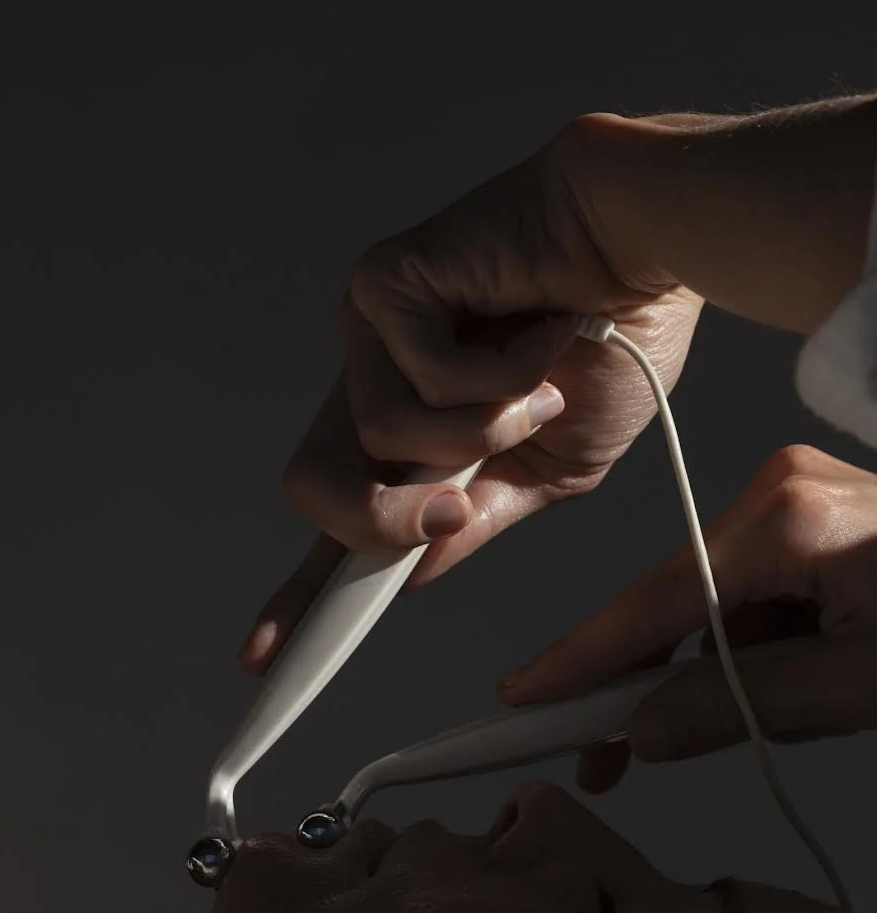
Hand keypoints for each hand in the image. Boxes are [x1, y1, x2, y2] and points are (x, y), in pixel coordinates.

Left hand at [240, 114, 703, 671]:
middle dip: (384, 516)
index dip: (296, 592)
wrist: (654, 255)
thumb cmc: (614, 344)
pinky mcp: (385, 285)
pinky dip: (496, 381)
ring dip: (481, 433)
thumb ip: (472, 519)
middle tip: (459, 502)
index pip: (337, 519)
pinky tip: (534, 329)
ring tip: (536, 382)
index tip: (258, 657)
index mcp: (413, 437)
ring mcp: (374, 332)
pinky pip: (416, 385)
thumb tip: (407, 573)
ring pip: (378, 441)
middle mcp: (377, 385)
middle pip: (313, 487)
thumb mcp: (549, 470)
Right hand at [499, 445, 876, 790]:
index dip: (580, 662)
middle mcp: (782, 493)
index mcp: (785, 518)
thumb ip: (741, 708)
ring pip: (715, 610)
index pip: (652, 605)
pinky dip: (753, 654)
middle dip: (645, 685)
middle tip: (603, 759)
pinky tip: (778, 695)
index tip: (520, 702)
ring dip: (710, 677)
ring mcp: (802, 503)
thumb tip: (642, 730)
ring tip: (730, 733)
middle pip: (675, 605)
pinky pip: (757, 599)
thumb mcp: (862, 687)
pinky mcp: (822, 524)